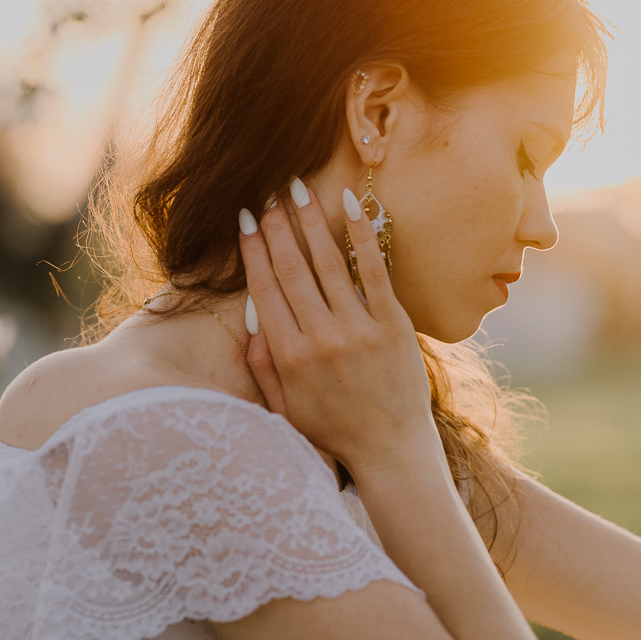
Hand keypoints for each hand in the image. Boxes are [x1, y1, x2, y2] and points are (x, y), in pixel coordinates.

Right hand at [237, 177, 434, 475]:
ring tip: (298, 189)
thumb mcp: (283, 405)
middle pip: (292, 269)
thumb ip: (261, 363)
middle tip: (269, 192)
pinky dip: (362, 236)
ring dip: (310, 221)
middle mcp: (321, 338)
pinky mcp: (394, 325)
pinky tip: (351, 205)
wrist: (390, 449)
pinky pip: (375, 271)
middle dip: (278, 226)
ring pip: (328, 263)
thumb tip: (251, 313)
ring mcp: (360, 329)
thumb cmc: (333, 428)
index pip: (264, 288)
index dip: (253, 250)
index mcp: (290, 356)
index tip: (246, 218)